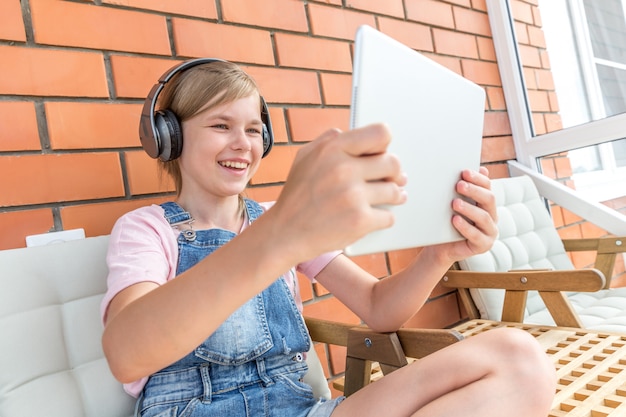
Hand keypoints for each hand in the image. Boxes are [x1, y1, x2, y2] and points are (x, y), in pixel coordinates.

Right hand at [268, 124, 406, 261]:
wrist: (285, 233)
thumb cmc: (297, 196)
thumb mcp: (306, 157)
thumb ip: (330, 140)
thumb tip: (354, 134)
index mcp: (332, 149)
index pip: (380, 133)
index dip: (385, 145)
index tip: (383, 154)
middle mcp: (343, 169)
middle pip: (392, 163)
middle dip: (394, 173)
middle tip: (394, 179)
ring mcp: (353, 196)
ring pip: (394, 191)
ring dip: (395, 196)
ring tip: (393, 197)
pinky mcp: (360, 221)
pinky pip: (389, 216)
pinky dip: (384, 218)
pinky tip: (376, 217)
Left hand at [427, 167, 497, 263]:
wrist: (440, 247)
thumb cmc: (446, 222)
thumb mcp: (452, 203)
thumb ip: (460, 190)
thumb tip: (467, 170)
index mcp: (486, 202)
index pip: (487, 186)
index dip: (477, 178)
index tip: (464, 172)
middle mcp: (491, 215)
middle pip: (489, 199)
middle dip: (474, 190)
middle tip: (459, 185)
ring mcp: (490, 231)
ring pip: (483, 217)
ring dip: (469, 208)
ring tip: (454, 203)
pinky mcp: (484, 245)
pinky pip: (476, 236)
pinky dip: (465, 227)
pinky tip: (455, 220)